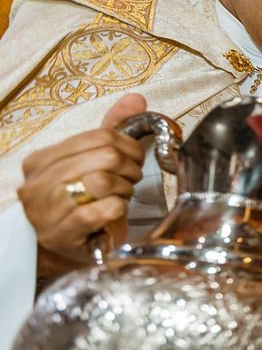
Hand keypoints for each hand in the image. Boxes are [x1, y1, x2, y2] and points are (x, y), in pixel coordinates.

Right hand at [18, 94, 147, 276]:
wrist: (62, 249)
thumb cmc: (79, 203)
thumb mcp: (90, 163)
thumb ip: (111, 129)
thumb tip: (136, 99)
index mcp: (40, 160)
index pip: (98, 137)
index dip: (128, 146)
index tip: (133, 159)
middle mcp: (37, 183)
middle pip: (105, 157)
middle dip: (129, 169)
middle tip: (130, 180)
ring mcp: (47, 210)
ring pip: (103, 181)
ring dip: (124, 190)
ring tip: (119, 197)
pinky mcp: (63, 232)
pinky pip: (105, 208)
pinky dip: (118, 208)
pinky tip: (114, 212)